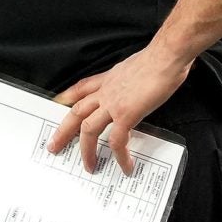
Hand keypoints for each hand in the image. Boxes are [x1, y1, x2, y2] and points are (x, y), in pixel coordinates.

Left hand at [49, 43, 194, 174]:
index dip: (67, 98)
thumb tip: (133, 86)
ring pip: (88, 130)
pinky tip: (125, 165)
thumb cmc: (158, 59)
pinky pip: (117, 141)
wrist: (166, 56)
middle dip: (63, 131)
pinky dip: (120, 156)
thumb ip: (128, 79)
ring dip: (86, 151)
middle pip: (76, 113)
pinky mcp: (126, 114)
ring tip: (89, 165)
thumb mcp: (134, 67)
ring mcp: (113, 104)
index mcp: (108, 80)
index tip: (57, 106)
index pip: (81, 89)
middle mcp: (106, 92)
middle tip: (55, 145)